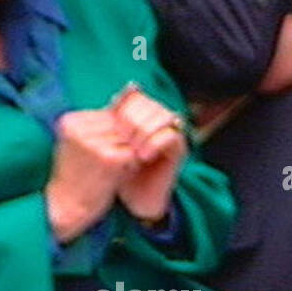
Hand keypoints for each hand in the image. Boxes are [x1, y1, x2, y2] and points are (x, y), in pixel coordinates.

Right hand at [44, 109, 136, 243]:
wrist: (66, 206)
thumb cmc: (77, 176)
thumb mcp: (80, 145)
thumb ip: (98, 128)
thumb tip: (128, 111)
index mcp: (70, 121)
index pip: (111, 115)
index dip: (119, 134)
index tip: (110, 153)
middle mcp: (79, 128)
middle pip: (121, 125)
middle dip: (127, 143)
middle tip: (119, 162)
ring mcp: (92, 142)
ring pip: (130, 139)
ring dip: (131, 153)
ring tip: (118, 168)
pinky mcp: (107, 158)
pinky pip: (133, 154)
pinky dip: (132, 165)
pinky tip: (121, 174)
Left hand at [110, 87, 186, 223]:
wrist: (133, 198)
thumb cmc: (119, 170)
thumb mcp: (113, 142)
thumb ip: (115, 118)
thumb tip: (120, 92)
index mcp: (143, 116)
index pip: (137, 97)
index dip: (124, 107)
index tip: (112, 124)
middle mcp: (160, 122)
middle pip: (151, 104)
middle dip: (133, 119)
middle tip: (121, 137)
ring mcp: (172, 135)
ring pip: (163, 116)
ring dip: (144, 130)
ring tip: (131, 148)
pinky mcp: (179, 151)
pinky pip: (171, 136)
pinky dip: (155, 143)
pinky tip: (141, 156)